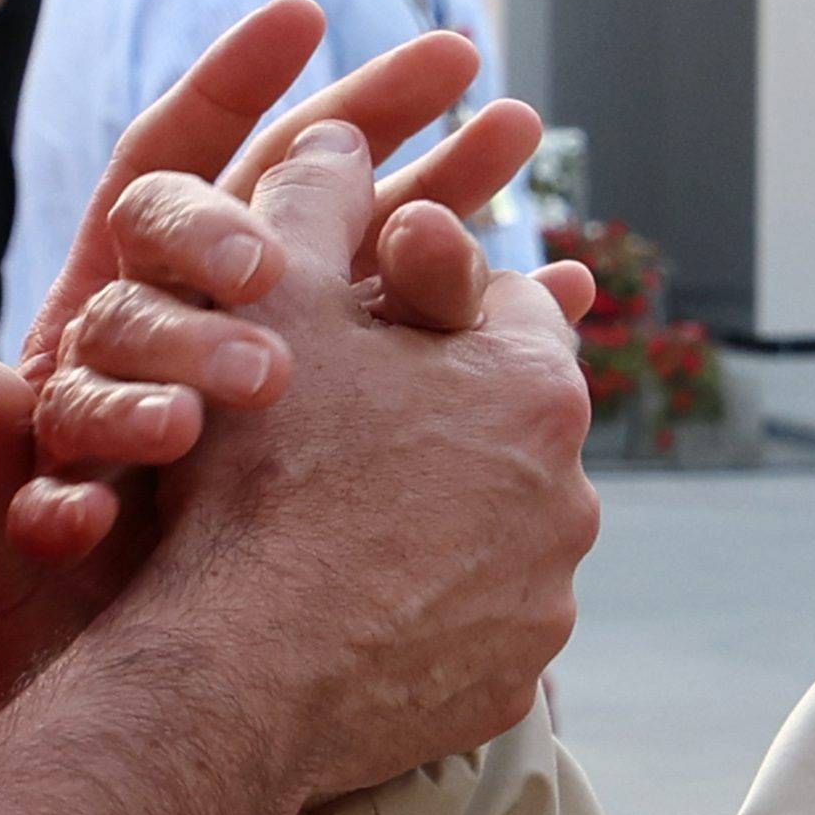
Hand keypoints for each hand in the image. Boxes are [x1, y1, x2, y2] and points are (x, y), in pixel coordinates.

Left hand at [0, 9, 545, 714]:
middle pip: (293, 190)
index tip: (302, 22)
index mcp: (115, 328)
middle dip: (376, 117)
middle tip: (455, 60)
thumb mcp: (8, 556)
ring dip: (448, 193)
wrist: (113, 748)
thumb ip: (4, 463)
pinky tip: (566, 288)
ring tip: (520, 130)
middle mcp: (201, 335)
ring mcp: (293, 390)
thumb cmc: (41, 642)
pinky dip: (493, 328)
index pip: (174, 173)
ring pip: (375, 268)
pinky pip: (430, 370)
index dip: (233, 89)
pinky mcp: (353, 457)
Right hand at [86, 120, 595, 808]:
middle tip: (346, 425)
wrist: (243, 669)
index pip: (507, 306)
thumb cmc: (260, 474)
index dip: (427, 302)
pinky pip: (478, 618)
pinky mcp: (515, 678)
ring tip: (340, 517)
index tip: (368, 323)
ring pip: (498, 522)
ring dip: (438, 509)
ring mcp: (548, 594)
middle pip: (507, 421)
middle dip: (439, 410)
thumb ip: (314, 202)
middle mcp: (571, 489)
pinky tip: (353, 598)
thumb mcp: (275, 302)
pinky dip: (428, 601)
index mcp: (534, 383)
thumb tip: (340, 136)